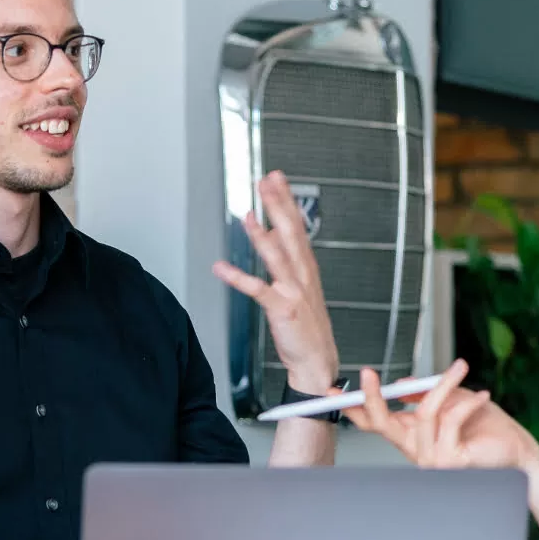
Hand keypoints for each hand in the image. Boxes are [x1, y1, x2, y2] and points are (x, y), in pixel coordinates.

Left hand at [213, 171, 338, 394]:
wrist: (317, 361)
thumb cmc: (307, 328)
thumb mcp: (302, 289)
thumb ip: (289, 262)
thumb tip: (275, 238)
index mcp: (307, 269)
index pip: (297, 226)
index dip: (286, 200)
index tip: (277, 178)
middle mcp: (303, 276)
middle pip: (291, 233)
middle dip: (278, 205)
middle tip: (266, 181)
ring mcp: (294, 292)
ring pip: (278, 256)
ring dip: (262, 235)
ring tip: (247, 215)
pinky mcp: (282, 309)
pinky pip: (258, 290)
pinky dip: (238, 278)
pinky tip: (221, 268)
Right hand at [342, 359, 537, 469]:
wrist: (516, 449)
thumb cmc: (486, 427)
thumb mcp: (451, 399)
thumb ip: (426, 393)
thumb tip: (404, 383)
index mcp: (411, 435)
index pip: (374, 422)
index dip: (353, 407)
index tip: (334, 392)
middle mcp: (416, 450)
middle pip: (381, 424)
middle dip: (372, 397)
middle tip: (368, 373)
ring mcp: (431, 458)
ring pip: (423, 413)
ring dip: (444, 384)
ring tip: (461, 368)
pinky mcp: (451, 460)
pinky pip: (450, 420)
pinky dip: (467, 402)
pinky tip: (482, 395)